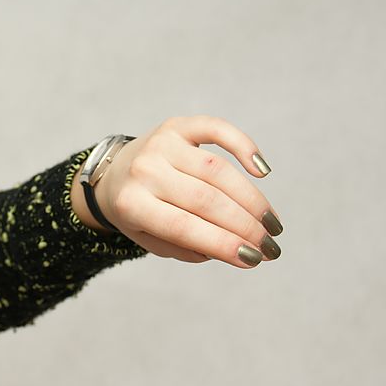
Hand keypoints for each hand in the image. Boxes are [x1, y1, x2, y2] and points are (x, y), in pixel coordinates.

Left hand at [95, 115, 282, 267]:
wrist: (114, 174)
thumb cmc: (140, 212)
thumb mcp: (151, 238)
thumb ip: (187, 247)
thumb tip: (233, 249)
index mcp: (131, 204)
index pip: (183, 227)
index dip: (222, 243)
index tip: (254, 260)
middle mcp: (144, 171)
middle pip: (205, 200)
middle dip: (244, 226)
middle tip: (270, 246)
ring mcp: (161, 144)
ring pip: (217, 171)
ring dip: (252, 200)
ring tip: (271, 224)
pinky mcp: (177, 126)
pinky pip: (216, 129)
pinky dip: (243, 146)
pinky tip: (263, 171)